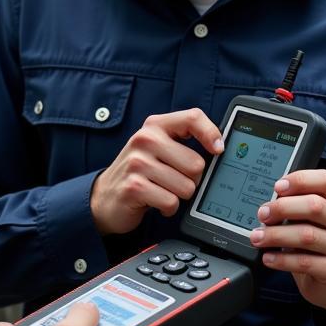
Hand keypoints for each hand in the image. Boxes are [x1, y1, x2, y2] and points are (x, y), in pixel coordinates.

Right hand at [91, 109, 222, 233]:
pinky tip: (156, 202)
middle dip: (193, 180)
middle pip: (196, 164)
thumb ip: (183, 142)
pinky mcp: (134, 187)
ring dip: (179, 196)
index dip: (211, 133)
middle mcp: (145, 139)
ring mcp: (137, 163)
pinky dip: (168, 208)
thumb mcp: (158, 148)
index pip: (192, 117)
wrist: (105, 196)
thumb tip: (220, 148)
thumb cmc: (141, 172)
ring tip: (162, 190)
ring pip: (186, 186)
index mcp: (155, 125)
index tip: (218, 150)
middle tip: (175, 180)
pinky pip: (171, 202)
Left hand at [250, 169, 325, 322]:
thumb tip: (267, 205)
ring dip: (275, 235)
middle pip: (314, 206)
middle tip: (262, 215)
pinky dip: (281, 259)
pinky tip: (268, 257)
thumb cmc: (313, 242)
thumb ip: (294, 206)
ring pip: (307, 235)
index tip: (278, 187)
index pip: (325, 181)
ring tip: (257, 237)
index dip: (300, 180)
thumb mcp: (307, 219)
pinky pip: (304, 262)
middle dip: (282, 208)